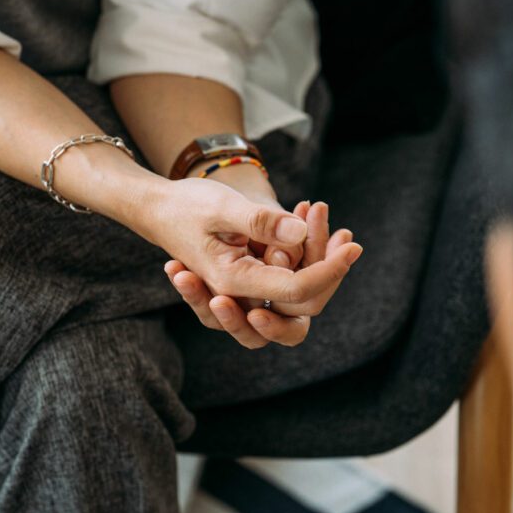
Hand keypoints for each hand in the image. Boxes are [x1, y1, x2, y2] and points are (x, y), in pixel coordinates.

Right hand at [147, 178, 361, 307]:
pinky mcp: (252, 280)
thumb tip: (299, 232)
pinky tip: (307, 213)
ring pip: (295, 297)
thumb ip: (259, 221)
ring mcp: (246, 292)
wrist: (159, 208)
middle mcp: (240, 296)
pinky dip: (304, 252)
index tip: (353, 245)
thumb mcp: (222, 206)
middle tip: (346, 237)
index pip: (295, 290)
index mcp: (233, 282)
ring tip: (320, 217)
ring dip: (316, 260)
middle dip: (327, 272)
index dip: (329, 271)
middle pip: (301, 307)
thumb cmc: (185, 205)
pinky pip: (286, 277)